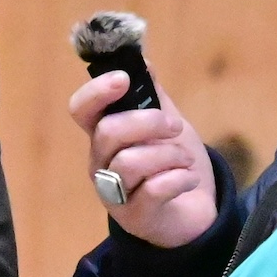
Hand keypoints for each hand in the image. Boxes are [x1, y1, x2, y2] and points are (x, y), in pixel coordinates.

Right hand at [68, 71, 217, 249]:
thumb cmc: (172, 164)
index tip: (123, 79)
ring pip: (131, 162)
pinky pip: (155, 189)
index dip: (97, 92)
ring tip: (185, 160)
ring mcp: (115, 193)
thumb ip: (153, 96)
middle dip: (150, 122)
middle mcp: (101, 164)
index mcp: (104, 136)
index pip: (81, 110)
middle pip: (109, 132)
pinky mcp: (135, 216)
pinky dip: (180, 178)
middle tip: (175, 127)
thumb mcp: (166, 124)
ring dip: (169, 154)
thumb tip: (142, 60)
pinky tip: (188, 179)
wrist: (194, 211)